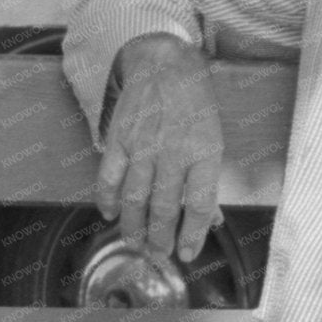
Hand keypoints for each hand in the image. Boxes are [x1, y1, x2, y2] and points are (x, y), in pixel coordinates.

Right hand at [96, 33, 226, 261]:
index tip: (186, 256)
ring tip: (135, 243)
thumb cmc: (195, 106)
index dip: (192, 235)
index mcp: (204, 151)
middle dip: (161, 239)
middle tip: (158, 256)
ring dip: (134, 227)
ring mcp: (143, 145)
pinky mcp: (119, 138)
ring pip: (135, 198)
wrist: (164, 65)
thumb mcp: (213, 139)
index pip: (200, 204)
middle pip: (165, 207)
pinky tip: (110, 214)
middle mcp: (173, 151)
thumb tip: (211, 221)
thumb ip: (208, 181)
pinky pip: (110, 177)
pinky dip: (107, 200)